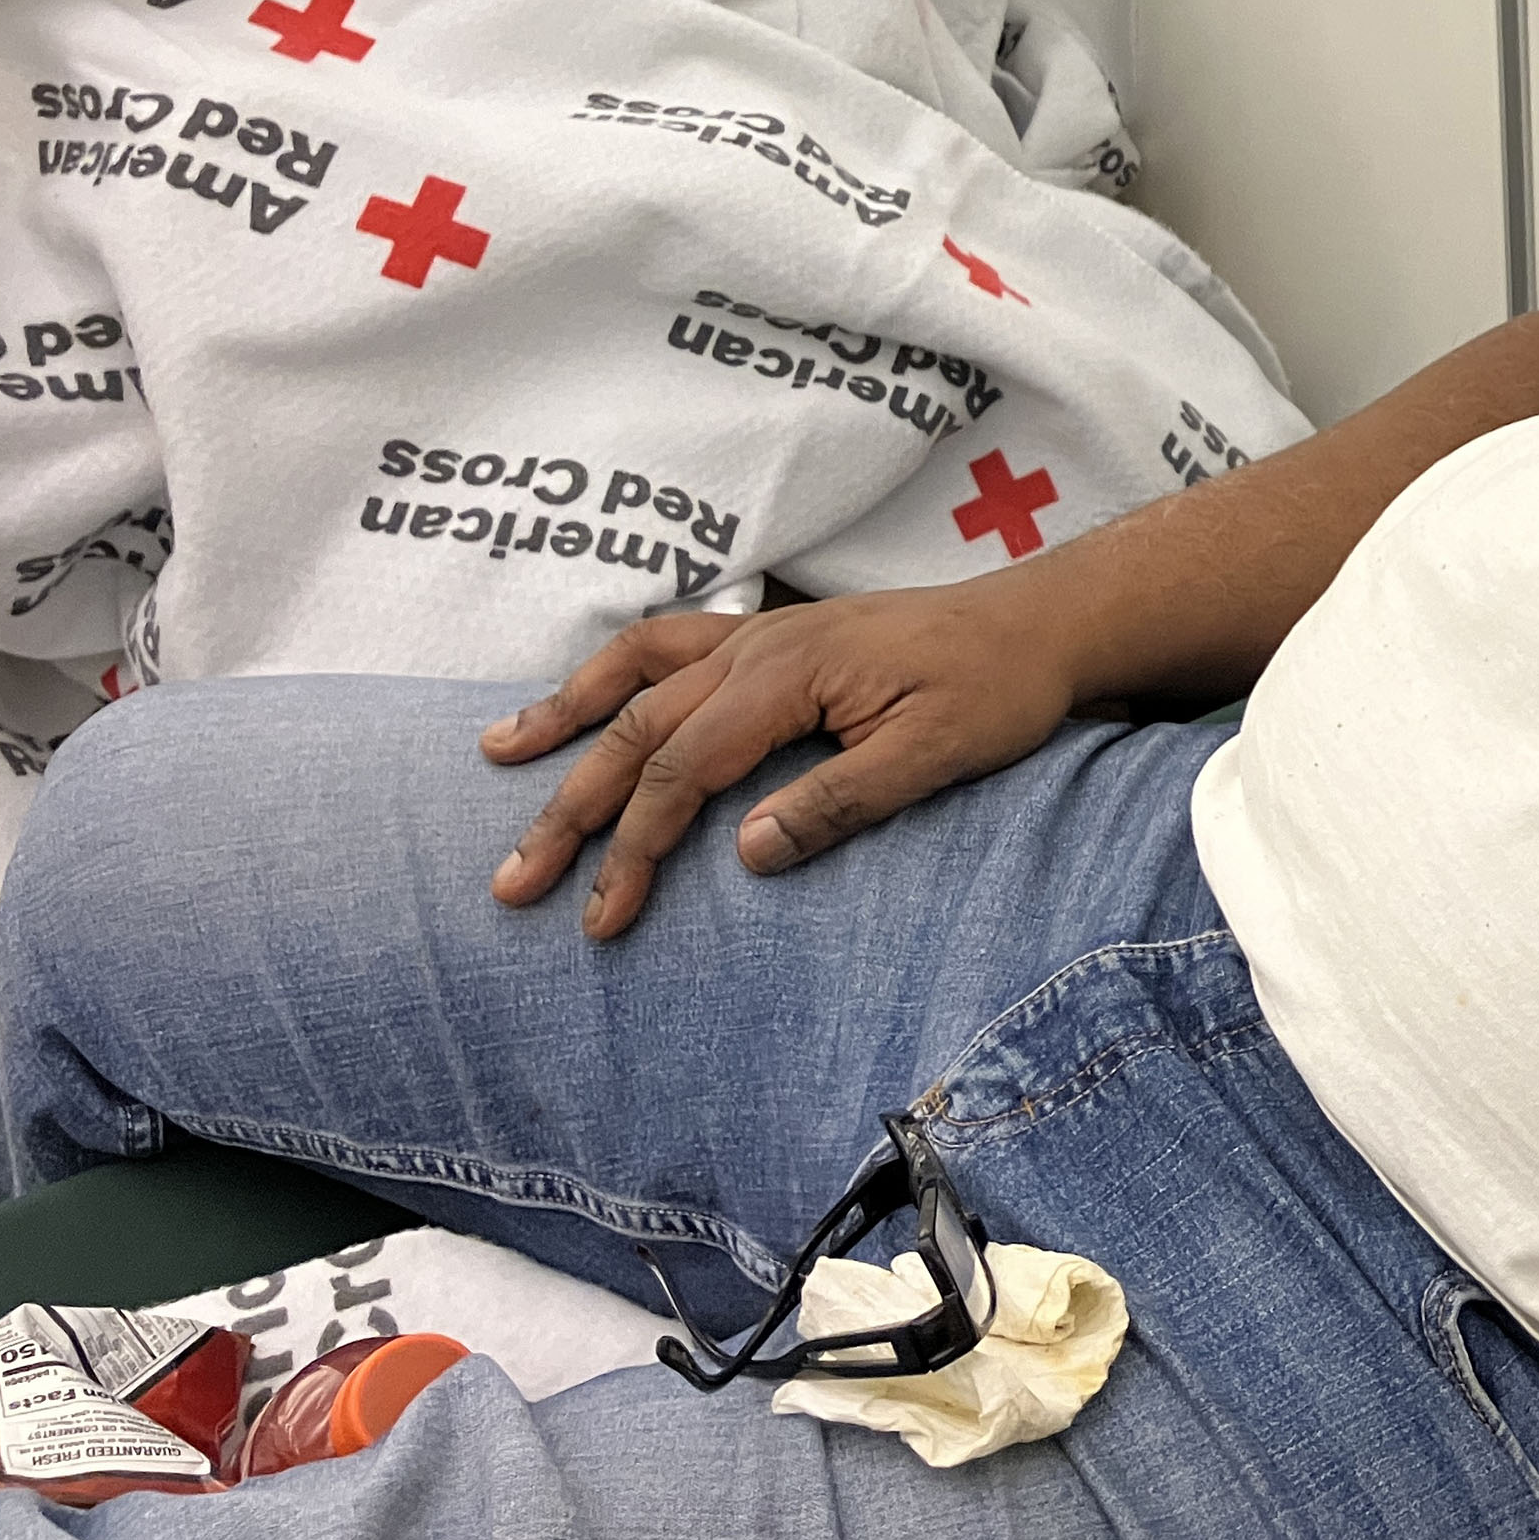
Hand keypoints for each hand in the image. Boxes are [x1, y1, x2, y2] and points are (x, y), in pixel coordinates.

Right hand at [485, 582, 1078, 938]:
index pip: (683, 768)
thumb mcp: (936, 754)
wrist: (1041, 623)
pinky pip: (671, 644)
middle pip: (638, 726)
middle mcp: (759, 644)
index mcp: (790, 675)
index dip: (634, 846)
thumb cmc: (997, 689)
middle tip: (512, 880)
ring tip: (498, 754)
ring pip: (638, 672)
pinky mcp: (775, 636)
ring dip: (566, 715)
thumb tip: (746, 852)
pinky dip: (615, 672)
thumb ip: (842, 801)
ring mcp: (762, 633)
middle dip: (571, 806)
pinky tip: (587, 698)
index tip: (601, 915)